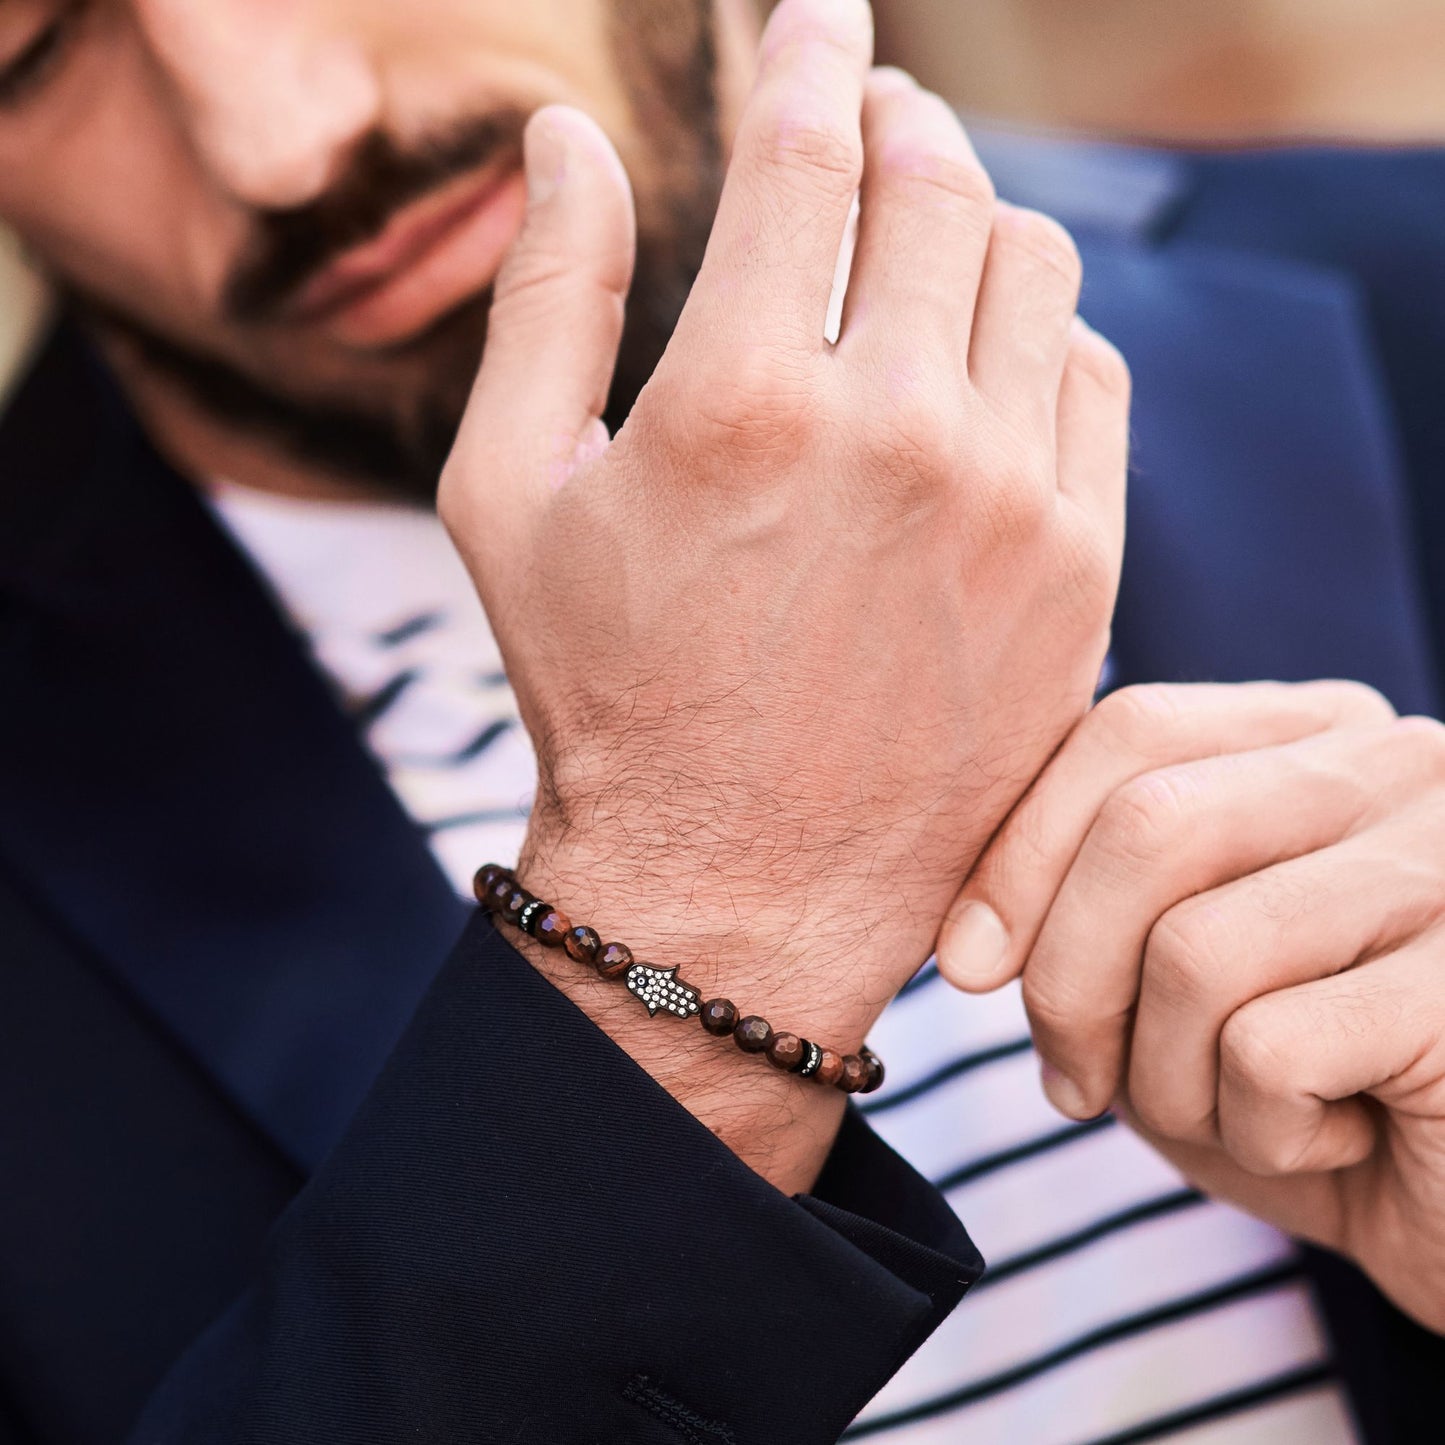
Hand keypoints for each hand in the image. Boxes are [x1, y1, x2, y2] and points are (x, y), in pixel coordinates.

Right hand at [440, 0, 1127, 1190]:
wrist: (735, 888)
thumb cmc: (604, 696)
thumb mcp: (509, 497)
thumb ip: (544, 297)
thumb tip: (564, 135)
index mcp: (744, 399)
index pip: (809, 149)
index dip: (809, 49)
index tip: (814, 12)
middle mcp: (898, 436)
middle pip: (941, 183)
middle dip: (899, 119)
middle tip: (870, 114)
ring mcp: (1009, 506)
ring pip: (1034, 265)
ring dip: (975, 216)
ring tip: (921, 233)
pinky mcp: (1079, 574)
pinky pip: (1090, 379)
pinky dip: (1041, 331)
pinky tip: (984, 350)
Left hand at [939, 680, 1444, 1330]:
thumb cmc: (1306, 1086)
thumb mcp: (1168, 982)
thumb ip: (1087, 912)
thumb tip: (970, 943)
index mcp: (1316, 736)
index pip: (1130, 732)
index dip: (1022, 852)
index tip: (968, 964)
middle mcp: (1399, 767)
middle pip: (1151, 824)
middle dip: (1069, 977)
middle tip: (1074, 1083)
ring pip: (1197, 947)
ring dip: (1169, 1078)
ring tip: (1232, 1114)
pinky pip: (1273, 1050)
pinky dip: (1261, 1131)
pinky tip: (1337, 1140)